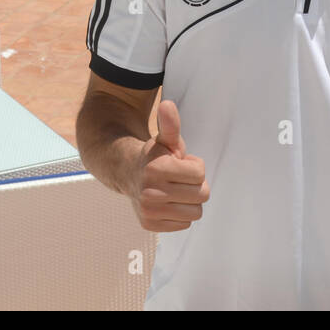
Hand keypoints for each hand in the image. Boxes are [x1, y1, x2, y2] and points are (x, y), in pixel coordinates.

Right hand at [130, 100, 209, 232]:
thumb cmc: (154, 155)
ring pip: (196, 213)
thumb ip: (170, 124)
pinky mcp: (149, 224)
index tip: (181, 163)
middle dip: (194, 184)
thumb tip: (167, 104)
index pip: (200, 173)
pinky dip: (180, 214)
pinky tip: (168, 202)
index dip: (194, 166)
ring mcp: (149, 211)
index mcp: (158, 169)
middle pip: (202, 195)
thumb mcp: (164, 139)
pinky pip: (184, 225)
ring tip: (175, 189)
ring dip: (189, 201)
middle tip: (179, 178)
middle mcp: (151, 193)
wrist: (127, 172)